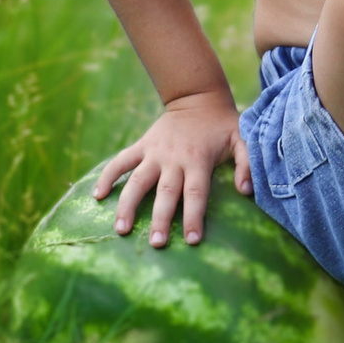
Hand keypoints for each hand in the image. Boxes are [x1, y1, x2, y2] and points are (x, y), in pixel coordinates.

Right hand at [92, 89, 250, 245]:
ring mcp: (154, 153)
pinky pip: (120, 161)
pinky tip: (97, 196)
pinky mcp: (141, 146)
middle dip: (161, 219)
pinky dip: (108, 176)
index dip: (194, 217)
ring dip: (128, 205)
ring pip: (137, 181)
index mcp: (198, 160)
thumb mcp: (242, 139)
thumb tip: (246, 190)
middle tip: (156, 244)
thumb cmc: (223, 125)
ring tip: (120, 230)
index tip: (192, 241)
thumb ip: (247, 164)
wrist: (197, 98)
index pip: (196, 194)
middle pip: (165, 193)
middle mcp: (173, 159)